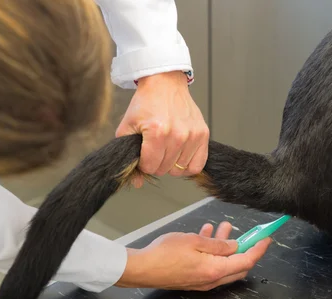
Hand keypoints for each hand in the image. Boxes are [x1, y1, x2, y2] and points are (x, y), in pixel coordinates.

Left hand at [115, 71, 209, 187]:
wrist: (165, 83)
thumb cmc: (147, 103)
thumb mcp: (128, 126)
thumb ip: (128, 155)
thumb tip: (136, 181)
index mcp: (157, 132)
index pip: (150, 167)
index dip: (144, 164)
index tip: (144, 153)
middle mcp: (177, 134)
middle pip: (164, 169)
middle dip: (156, 163)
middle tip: (155, 149)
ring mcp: (192, 135)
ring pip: (180, 170)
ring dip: (172, 164)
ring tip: (167, 149)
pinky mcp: (203, 134)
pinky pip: (198, 165)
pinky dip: (188, 165)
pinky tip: (181, 155)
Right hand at [116, 222, 270, 290]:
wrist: (143, 269)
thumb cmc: (166, 254)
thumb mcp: (195, 242)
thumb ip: (218, 244)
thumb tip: (235, 246)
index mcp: (216, 270)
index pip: (246, 261)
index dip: (258, 249)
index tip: (266, 238)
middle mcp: (212, 279)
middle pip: (238, 266)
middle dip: (245, 248)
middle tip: (248, 234)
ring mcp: (202, 281)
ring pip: (223, 264)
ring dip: (226, 246)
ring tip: (223, 226)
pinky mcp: (192, 279)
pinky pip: (210, 265)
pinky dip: (213, 251)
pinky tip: (207, 233)